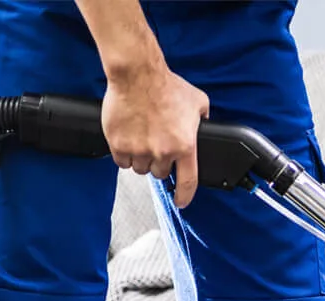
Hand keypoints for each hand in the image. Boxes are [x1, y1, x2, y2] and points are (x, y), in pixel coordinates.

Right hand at [101, 61, 209, 208]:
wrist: (137, 74)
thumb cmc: (166, 85)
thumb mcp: (197, 102)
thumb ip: (203, 118)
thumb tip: (204, 124)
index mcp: (185, 146)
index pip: (187, 182)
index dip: (184, 196)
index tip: (180, 201)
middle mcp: (162, 152)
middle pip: (159, 174)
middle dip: (159, 163)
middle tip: (156, 146)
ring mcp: (140, 149)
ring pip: (140, 169)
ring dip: (141, 159)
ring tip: (141, 139)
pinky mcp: (119, 144)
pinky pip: (122, 162)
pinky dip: (124, 155)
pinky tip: (127, 140)